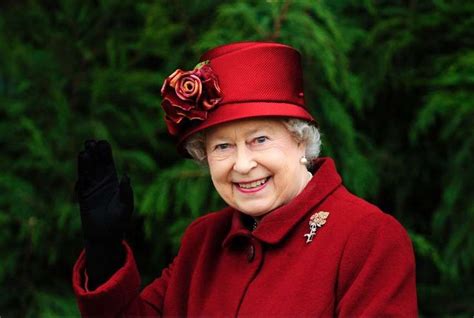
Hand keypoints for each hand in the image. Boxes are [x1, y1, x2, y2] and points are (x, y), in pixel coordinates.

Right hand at [75, 139, 132, 288]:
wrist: (106, 236)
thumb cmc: (119, 222)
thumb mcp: (126, 206)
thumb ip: (126, 192)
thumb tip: (126, 176)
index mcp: (112, 181)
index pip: (108, 164)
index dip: (105, 153)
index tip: (102, 142)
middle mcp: (101, 182)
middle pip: (96, 164)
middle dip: (94, 153)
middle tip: (90, 141)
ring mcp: (91, 189)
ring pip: (87, 171)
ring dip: (85, 161)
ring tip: (85, 150)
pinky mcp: (83, 197)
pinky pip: (81, 184)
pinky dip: (81, 176)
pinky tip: (79, 170)